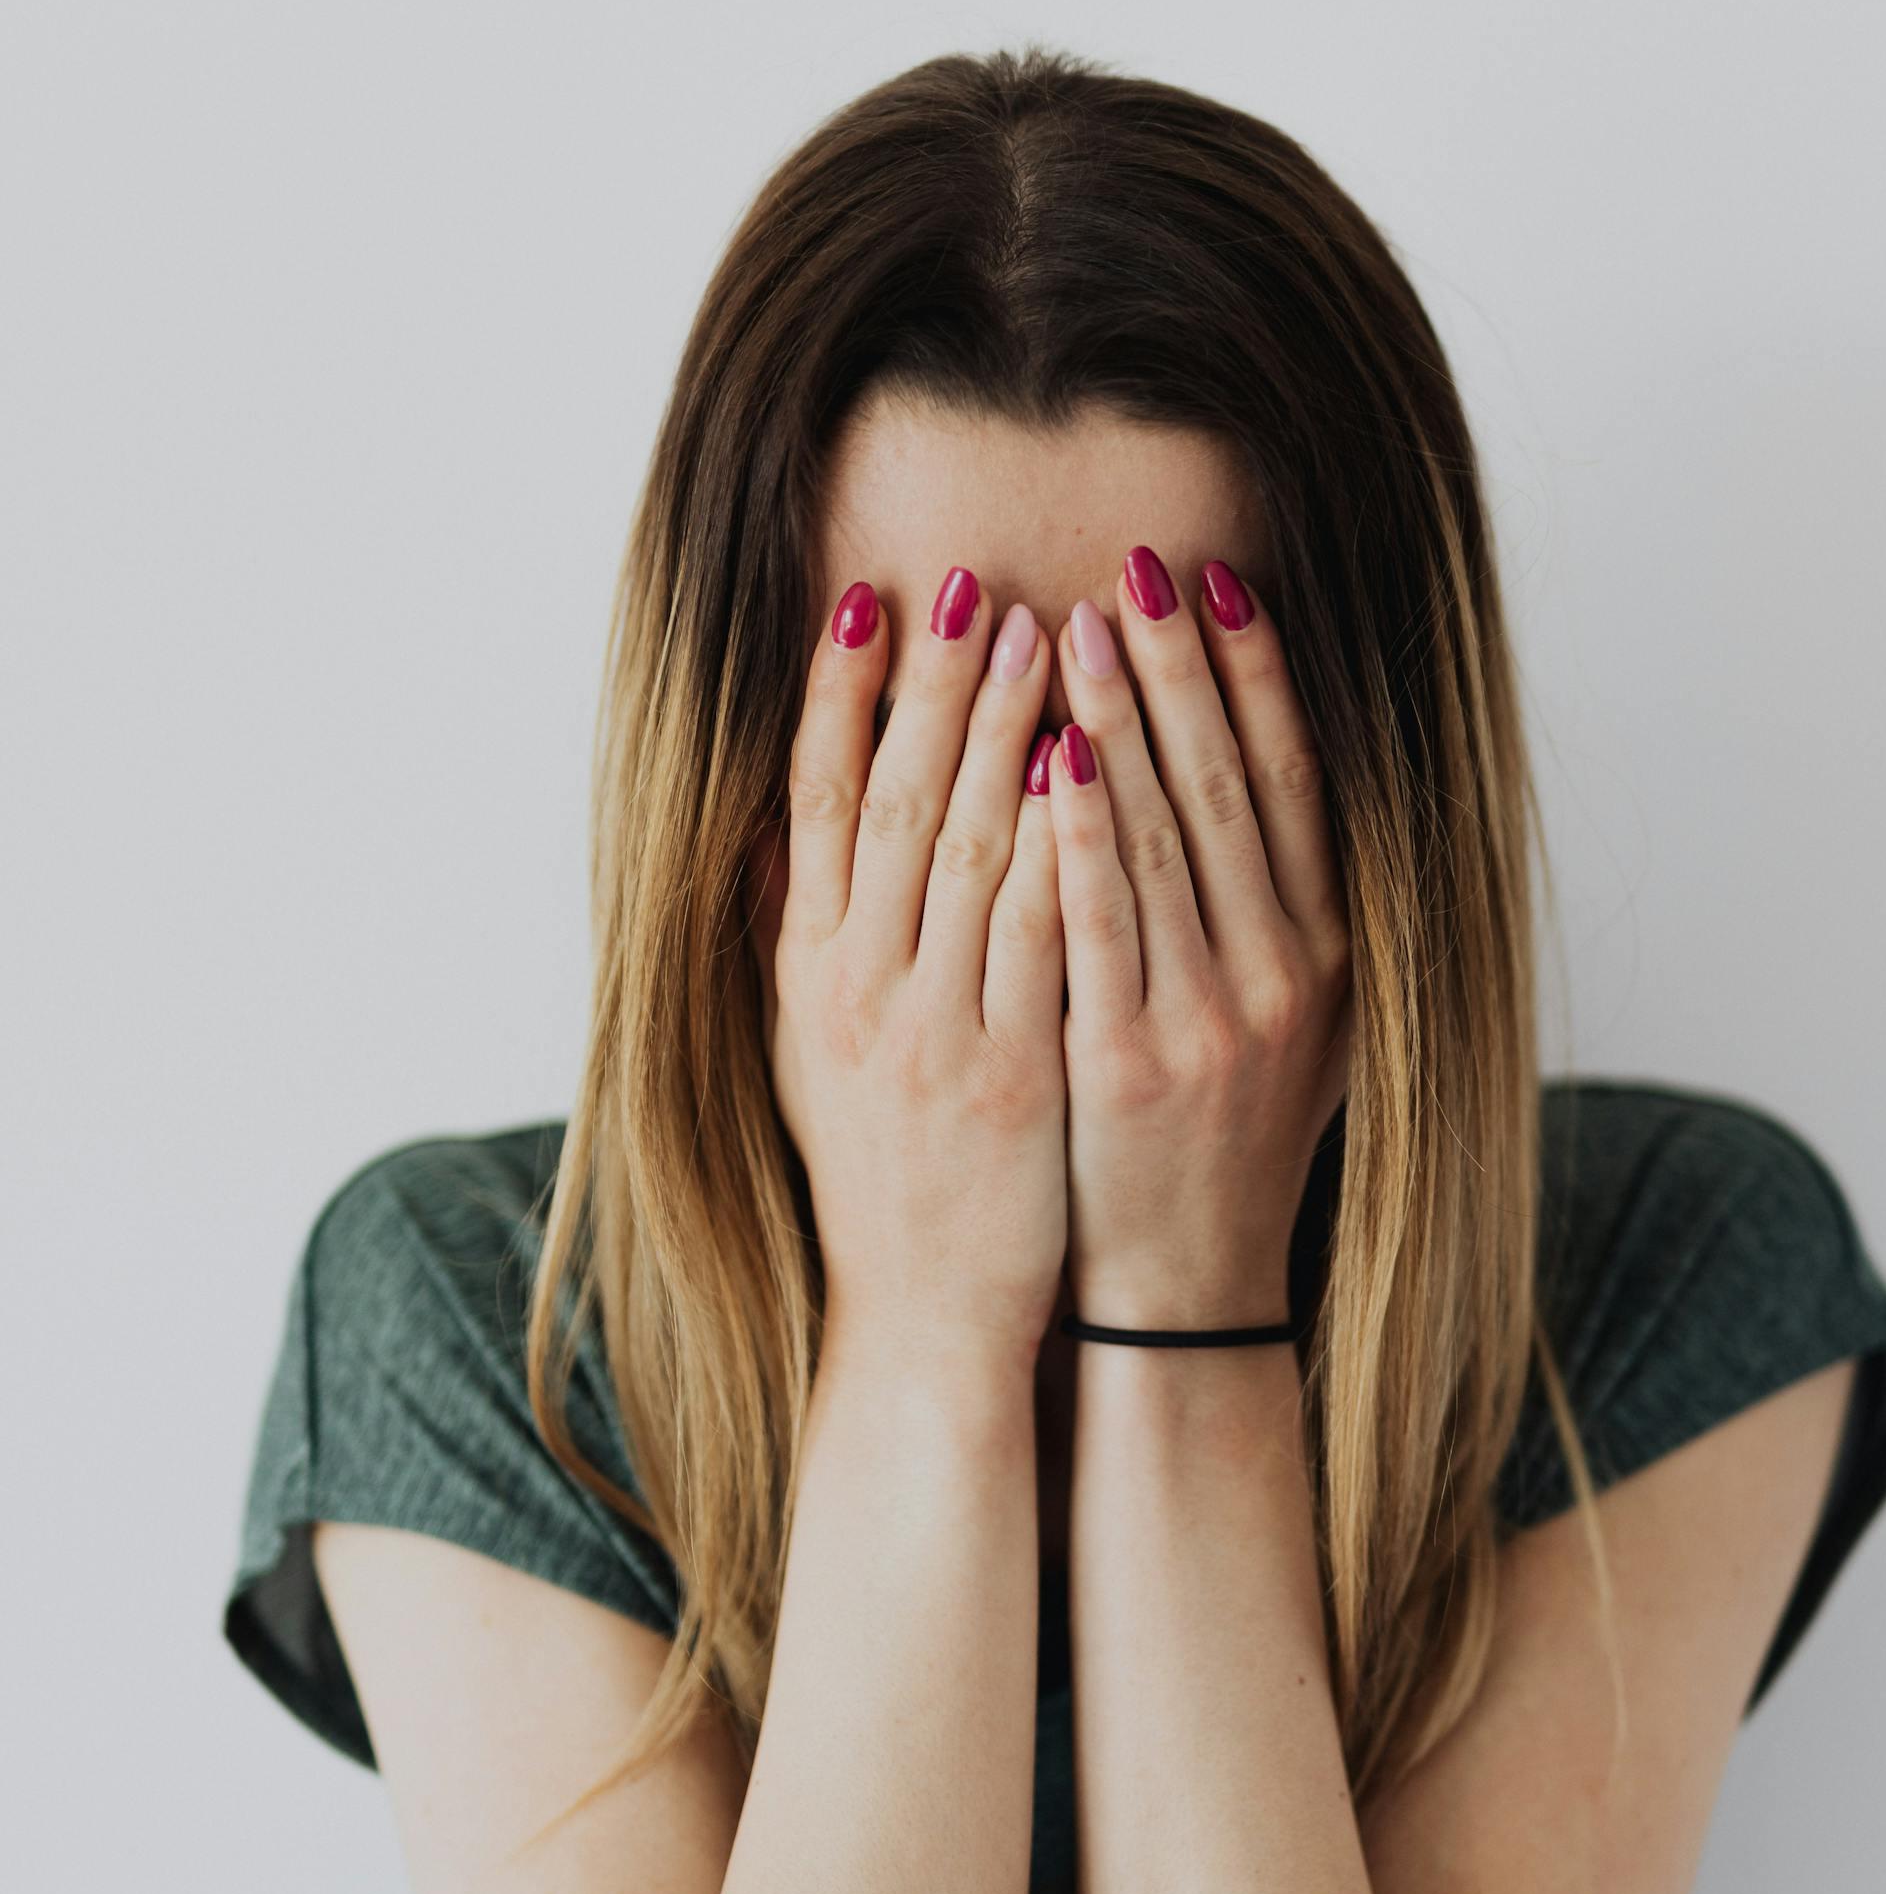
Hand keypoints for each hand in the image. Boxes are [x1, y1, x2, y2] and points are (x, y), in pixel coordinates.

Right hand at [767, 570, 1068, 1369]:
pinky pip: (1041, 938)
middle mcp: (858, 991)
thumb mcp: (807, 1051)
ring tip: (1046, 632)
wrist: (924, 1313)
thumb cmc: (880, 1174)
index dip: (836, 694)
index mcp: (805, 974)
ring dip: (1005, 733)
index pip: (814, 800)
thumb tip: (784, 819)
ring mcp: (934, 1031)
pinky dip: (1062, 846)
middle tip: (975, 580)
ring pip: (969, 851)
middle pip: (894, 802)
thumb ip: (798, 933)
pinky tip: (1094, 767)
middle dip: (934, 683)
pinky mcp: (1013, 1074)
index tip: (866, 597)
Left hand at [1043, 552, 1351, 1329]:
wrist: (1185, 1283)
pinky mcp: (1134, 1061)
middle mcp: (1287, 974)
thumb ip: (1288, 910)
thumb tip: (1272, 773)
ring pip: (1165, 837)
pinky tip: (1047, 754)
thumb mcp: (1298, 1026)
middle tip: (1135, 564)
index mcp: (1329, 951)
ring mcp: (1213, 1017)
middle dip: (1180, 668)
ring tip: (1068, 624)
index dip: (1261, 677)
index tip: (1222, 583)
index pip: (1295, 781)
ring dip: (1118, 720)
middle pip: (1229, 786)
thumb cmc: (1223, 1139)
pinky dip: (1079, 832)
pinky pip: (1103, 921)